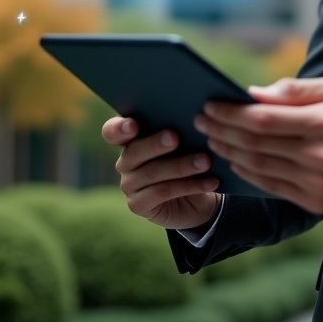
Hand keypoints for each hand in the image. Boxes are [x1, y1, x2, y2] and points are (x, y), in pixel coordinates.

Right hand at [102, 117, 221, 231]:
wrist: (199, 197)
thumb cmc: (189, 157)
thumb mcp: (186, 142)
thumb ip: (180, 129)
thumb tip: (194, 116)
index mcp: (131, 139)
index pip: (112, 131)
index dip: (119, 128)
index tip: (133, 125)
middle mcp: (125, 161)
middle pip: (134, 151)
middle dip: (156, 144)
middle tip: (175, 137)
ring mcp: (129, 185)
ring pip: (152, 172)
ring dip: (181, 166)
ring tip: (205, 161)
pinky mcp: (138, 205)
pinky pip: (163, 192)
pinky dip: (189, 185)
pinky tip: (210, 182)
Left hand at [194, 76, 322, 215]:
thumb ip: (298, 91)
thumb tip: (255, 94)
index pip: (264, 118)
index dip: (231, 113)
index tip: (210, 104)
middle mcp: (319, 155)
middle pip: (255, 143)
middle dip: (222, 130)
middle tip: (202, 120)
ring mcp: (316, 182)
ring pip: (258, 167)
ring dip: (229, 152)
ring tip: (213, 139)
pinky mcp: (315, 202)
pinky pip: (270, 187)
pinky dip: (247, 173)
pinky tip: (235, 161)